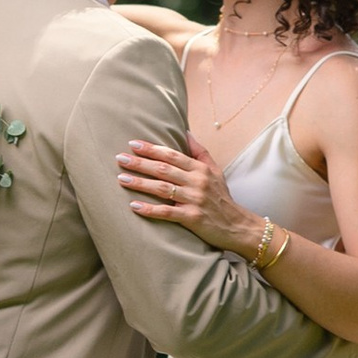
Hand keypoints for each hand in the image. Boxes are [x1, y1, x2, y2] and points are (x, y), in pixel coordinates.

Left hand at [118, 136, 259, 254]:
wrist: (237, 226)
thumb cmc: (222, 198)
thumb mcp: (215, 171)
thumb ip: (199, 152)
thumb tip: (185, 131)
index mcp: (200, 169)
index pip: (172, 155)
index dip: (152, 148)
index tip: (133, 143)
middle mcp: (197, 182)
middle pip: (164, 169)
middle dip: (140, 163)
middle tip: (120, 158)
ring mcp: (194, 200)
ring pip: (163, 188)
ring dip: (140, 183)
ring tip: (121, 179)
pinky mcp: (192, 218)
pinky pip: (167, 212)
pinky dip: (150, 209)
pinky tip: (134, 206)